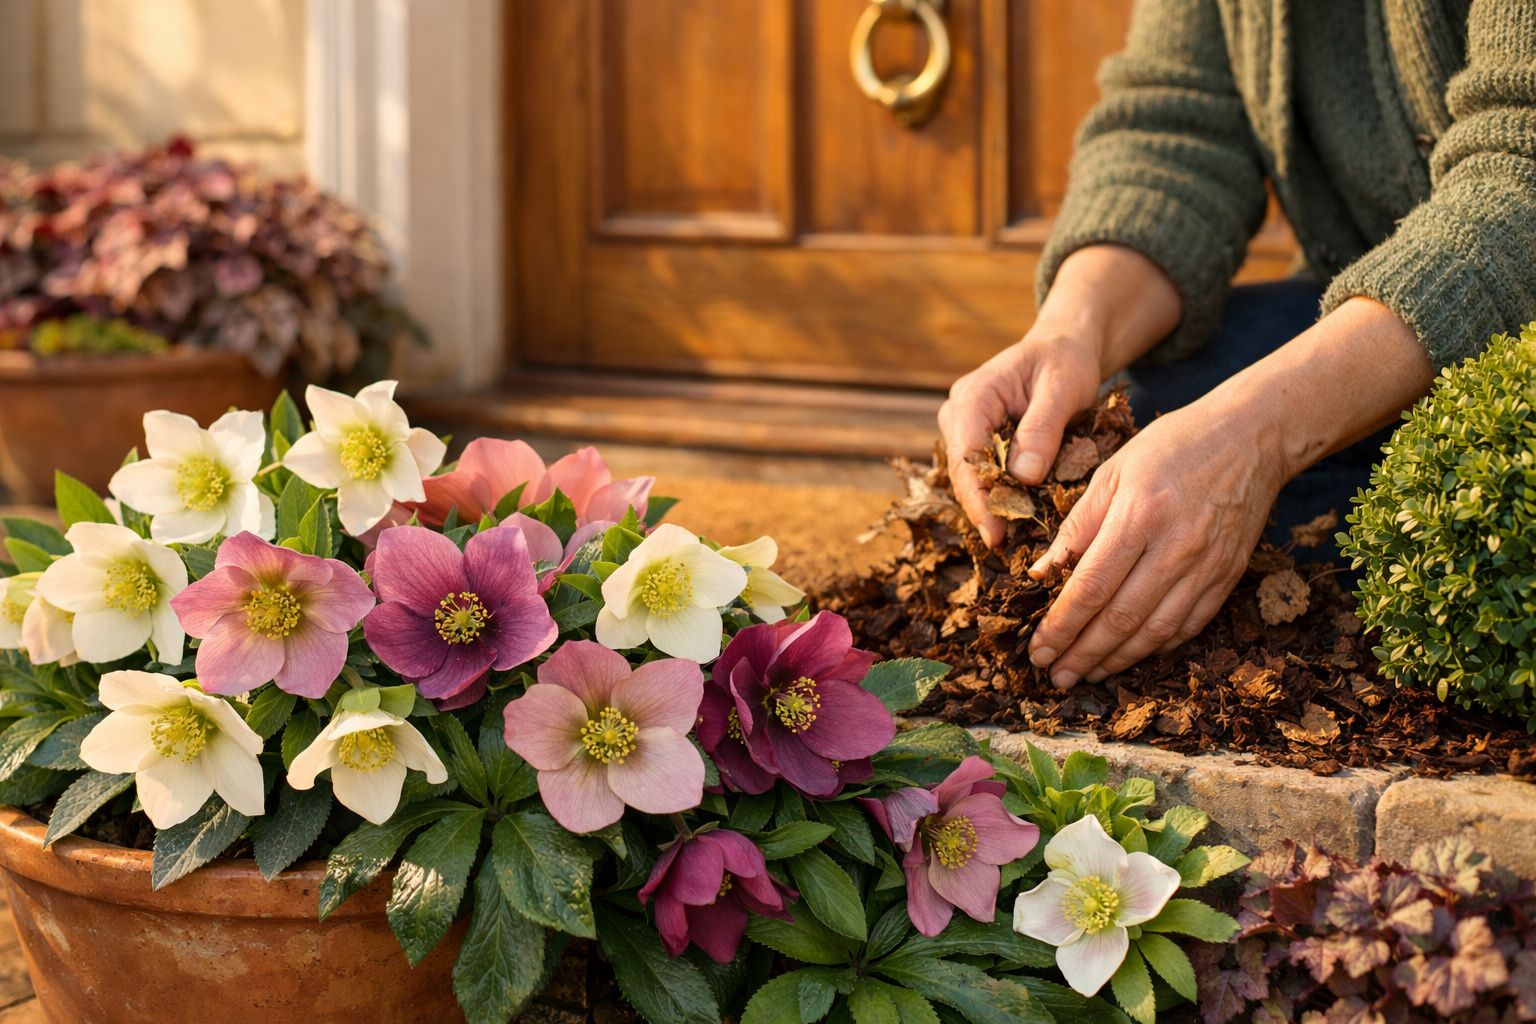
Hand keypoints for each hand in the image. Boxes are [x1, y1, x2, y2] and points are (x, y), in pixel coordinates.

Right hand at [938, 332, 1101, 546]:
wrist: (1062, 348)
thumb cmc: (1065, 362)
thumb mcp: (1064, 388)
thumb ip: (1043, 429)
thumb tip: (1024, 476)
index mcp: (973, 396)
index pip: (966, 457)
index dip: (979, 498)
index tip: (995, 533)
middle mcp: (958, 414)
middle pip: (963, 473)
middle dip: (983, 509)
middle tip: (1006, 546)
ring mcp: (963, 429)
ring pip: (970, 478)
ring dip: (990, 506)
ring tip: (1012, 539)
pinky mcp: (976, 441)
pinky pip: (982, 475)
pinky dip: (998, 495)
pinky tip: (1016, 518)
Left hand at [1025, 395, 1287, 687]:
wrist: (1251, 438)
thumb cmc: (1172, 447)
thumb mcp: (1112, 472)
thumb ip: (1077, 526)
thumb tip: (1041, 574)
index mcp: (1140, 516)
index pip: (1091, 587)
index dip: (1061, 626)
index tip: (1036, 650)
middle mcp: (1176, 548)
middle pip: (1121, 618)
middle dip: (1082, 653)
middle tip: (1054, 676)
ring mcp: (1207, 567)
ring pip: (1155, 632)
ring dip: (1117, 660)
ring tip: (1086, 674)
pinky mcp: (1228, 577)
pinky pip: (1188, 626)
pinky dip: (1156, 647)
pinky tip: (1130, 656)